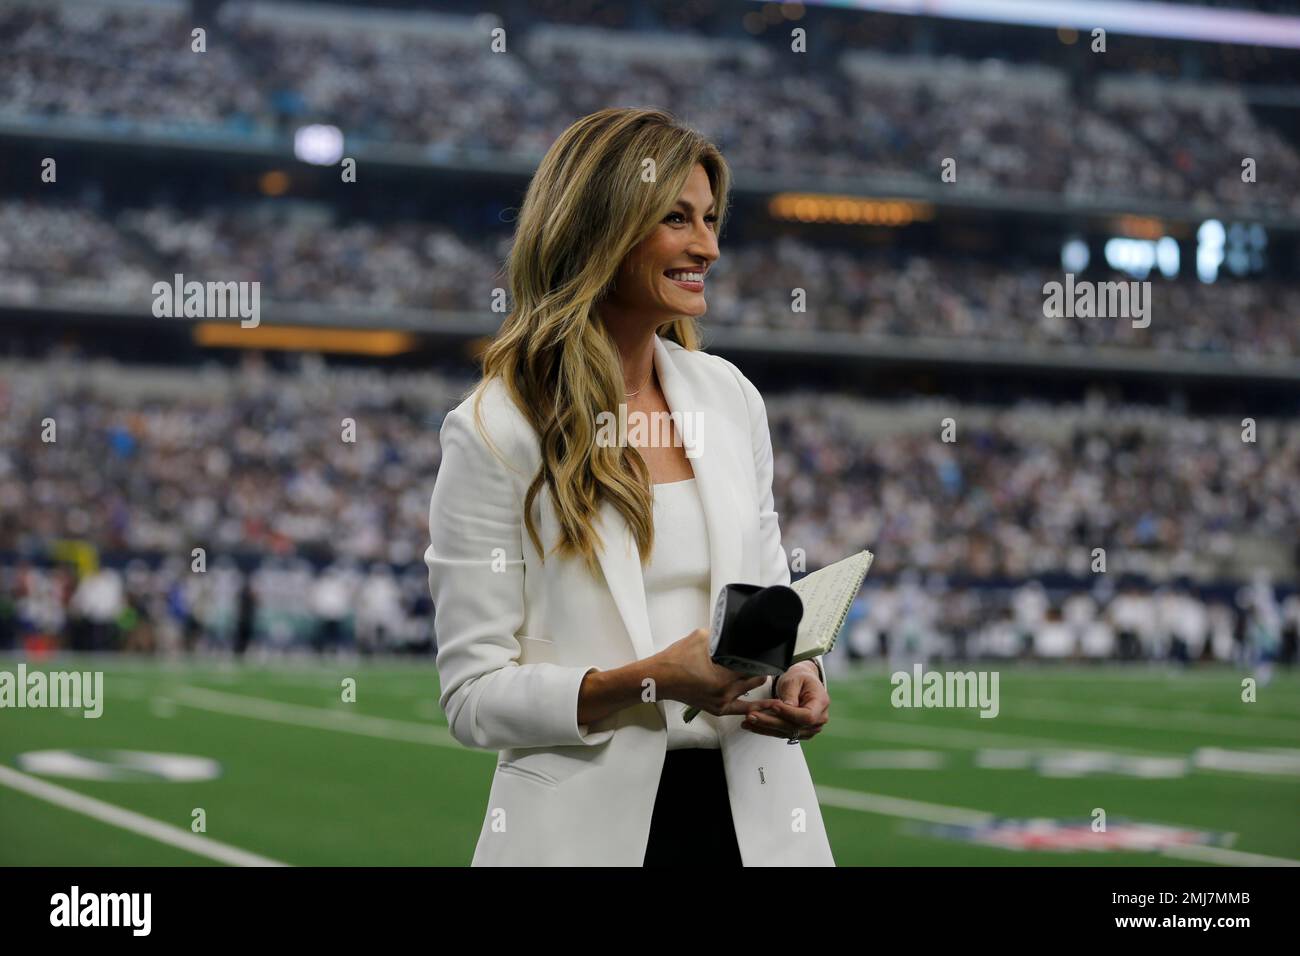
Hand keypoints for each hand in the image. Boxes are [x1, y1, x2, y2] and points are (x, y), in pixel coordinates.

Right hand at [655, 628, 769, 716]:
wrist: (660, 678)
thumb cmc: (677, 659)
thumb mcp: (701, 637)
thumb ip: (720, 634)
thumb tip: (733, 630)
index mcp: (724, 676)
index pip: (753, 666)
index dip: (761, 658)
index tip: (767, 651)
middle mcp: (726, 692)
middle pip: (755, 679)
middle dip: (762, 669)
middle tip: (767, 660)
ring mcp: (722, 703)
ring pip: (750, 693)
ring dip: (758, 683)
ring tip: (766, 674)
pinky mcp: (717, 709)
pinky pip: (741, 710)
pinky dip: (754, 706)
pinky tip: (766, 705)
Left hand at [743, 661, 828, 741]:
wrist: (802, 683)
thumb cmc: (801, 679)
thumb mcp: (796, 679)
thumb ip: (791, 693)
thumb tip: (787, 706)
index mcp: (821, 704)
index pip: (807, 716)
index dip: (790, 713)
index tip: (774, 706)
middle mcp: (818, 720)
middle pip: (793, 726)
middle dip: (770, 721)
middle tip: (752, 715)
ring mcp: (808, 729)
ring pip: (784, 731)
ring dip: (764, 727)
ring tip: (748, 721)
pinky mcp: (797, 732)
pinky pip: (780, 732)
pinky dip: (765, 729)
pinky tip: (752, 725)